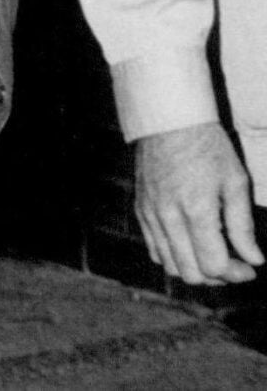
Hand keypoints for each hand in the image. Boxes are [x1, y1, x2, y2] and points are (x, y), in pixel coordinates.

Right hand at [135, 122, 264, 284]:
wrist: (168, 119)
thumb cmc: (206, 145)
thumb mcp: (235, 180)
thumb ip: (243, 225)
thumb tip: (254, 259)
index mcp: (196, 210)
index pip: (213, 264)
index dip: (235, 273)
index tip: (249, 267)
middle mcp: (168, 217)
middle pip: (191, 273)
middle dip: (217, 277)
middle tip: (233, 263)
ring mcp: (150, 214)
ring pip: (170, 266)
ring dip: (194, 269)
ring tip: (212, 256)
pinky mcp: (140, 208)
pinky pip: (154, 249)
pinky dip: (173, 256)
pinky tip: (190, 245)